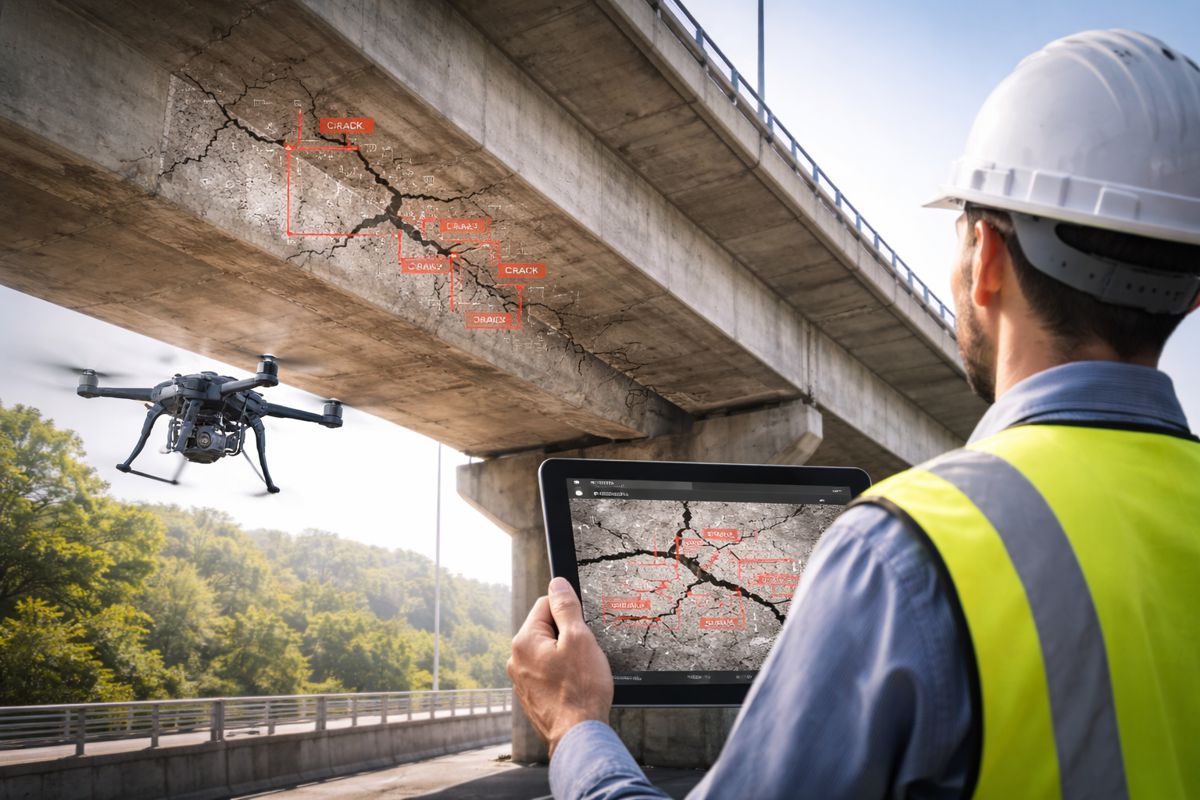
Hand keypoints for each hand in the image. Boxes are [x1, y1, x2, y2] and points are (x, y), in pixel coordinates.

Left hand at [508, 576, 613, 756]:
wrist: (578, 735)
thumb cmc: (580, 690)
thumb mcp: (579, 638)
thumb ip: (566, 606)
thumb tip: (557, 583)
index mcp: (524, 640)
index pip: (546, 604)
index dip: (568, 613)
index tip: (581, 629)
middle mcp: (516, 659)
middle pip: (546, 628)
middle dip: (567, 636)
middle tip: (583, 654)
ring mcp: (521, 679)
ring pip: (548, 652)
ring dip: (565, 656)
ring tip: (579, 674)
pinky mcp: (531, 695)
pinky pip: (548, 672)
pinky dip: (562, 675)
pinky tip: (574, 687)